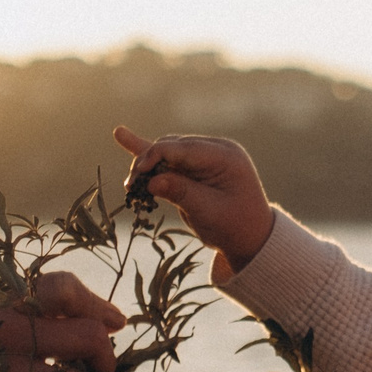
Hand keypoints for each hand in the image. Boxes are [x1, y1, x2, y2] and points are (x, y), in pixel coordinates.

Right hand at [111, 126, 275, 278]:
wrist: (250, 238)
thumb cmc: (234, 226)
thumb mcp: (210, 212)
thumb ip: (182, 193)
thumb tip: (151, 181)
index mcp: (224, 156)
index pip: (182, 148)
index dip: (155, 157)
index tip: (137, 178)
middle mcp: (214, 150)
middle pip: (171, 147)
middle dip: (147, 163)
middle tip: (132, 187)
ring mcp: (204, 156)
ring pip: (166, 152)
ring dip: (147, 166)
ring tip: (132, 184)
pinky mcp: (194, 166)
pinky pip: (167, 156)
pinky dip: (146, 151)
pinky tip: (120, 134)